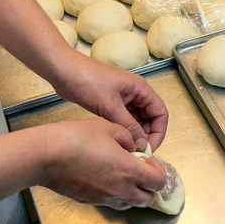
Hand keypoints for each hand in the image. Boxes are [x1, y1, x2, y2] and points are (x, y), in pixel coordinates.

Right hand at [41, 118, 166, 209]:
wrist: (46, 156)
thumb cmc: (77, 138)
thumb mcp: (109, 127)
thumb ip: (128, 137)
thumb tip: (133, 146)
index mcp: (129, 171)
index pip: (158, 182)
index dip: (159, 171)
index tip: (149, 161)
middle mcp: (120, 190)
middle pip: (147, 199)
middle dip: (149, 186)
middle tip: (141, 170)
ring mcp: (104, 198)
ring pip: (130, 204)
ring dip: (134, 192)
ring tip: (124, 175)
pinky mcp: (90, 202)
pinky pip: (111, 203)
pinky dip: (116, 194)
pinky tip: (106, 178)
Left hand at [52, 53, 168, 150]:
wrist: (64, 71)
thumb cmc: (88, 81)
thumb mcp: (110, 107)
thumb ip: (129, 126)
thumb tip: (141, 144)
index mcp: (141, 89)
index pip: (160, 113)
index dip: (158, 132)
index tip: (150, 148)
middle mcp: (135, 94)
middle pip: (151, 118)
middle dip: (147, 135)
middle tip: (138, 152)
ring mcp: (124, 98)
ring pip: (138, 120)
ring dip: (135, 134)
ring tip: (128, 149)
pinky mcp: (112, 103)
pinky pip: (125, 119)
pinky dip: (125, 130)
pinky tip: (119, 141)